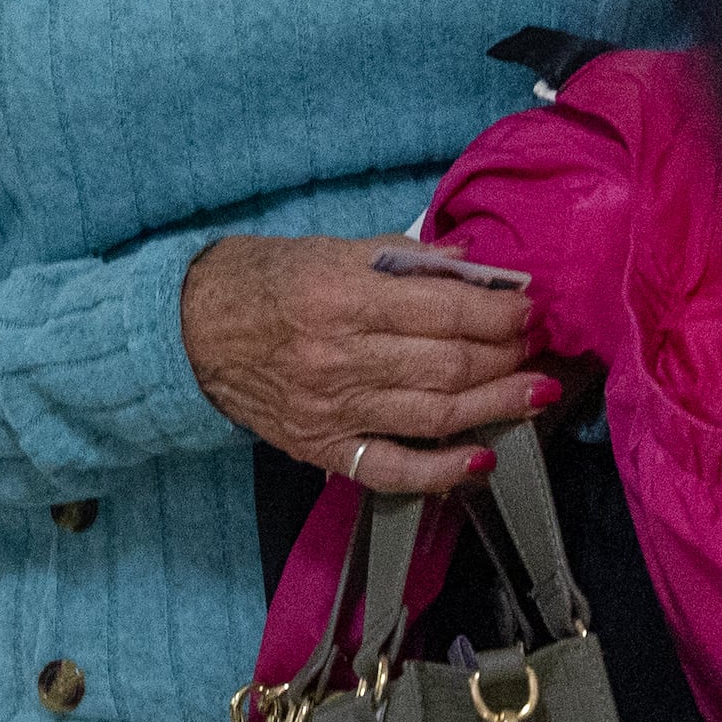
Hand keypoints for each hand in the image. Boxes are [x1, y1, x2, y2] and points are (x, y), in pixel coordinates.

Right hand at [179, 236, 548, 495]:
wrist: (185, 332)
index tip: (529, 308)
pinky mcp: (321, 447)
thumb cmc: (258, 280)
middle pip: (448, 365)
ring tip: (536, 394)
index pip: (443, 310)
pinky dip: (440, 472)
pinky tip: (480, 458)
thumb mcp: (328, 249)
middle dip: (505, 356)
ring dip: (495, 406)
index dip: (498, 313)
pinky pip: (391, 470)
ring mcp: (332, 409)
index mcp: (341, 295)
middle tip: (536, 346)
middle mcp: (340, 357)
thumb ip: (403, 258)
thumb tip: (473, 263)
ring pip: (434, 416)